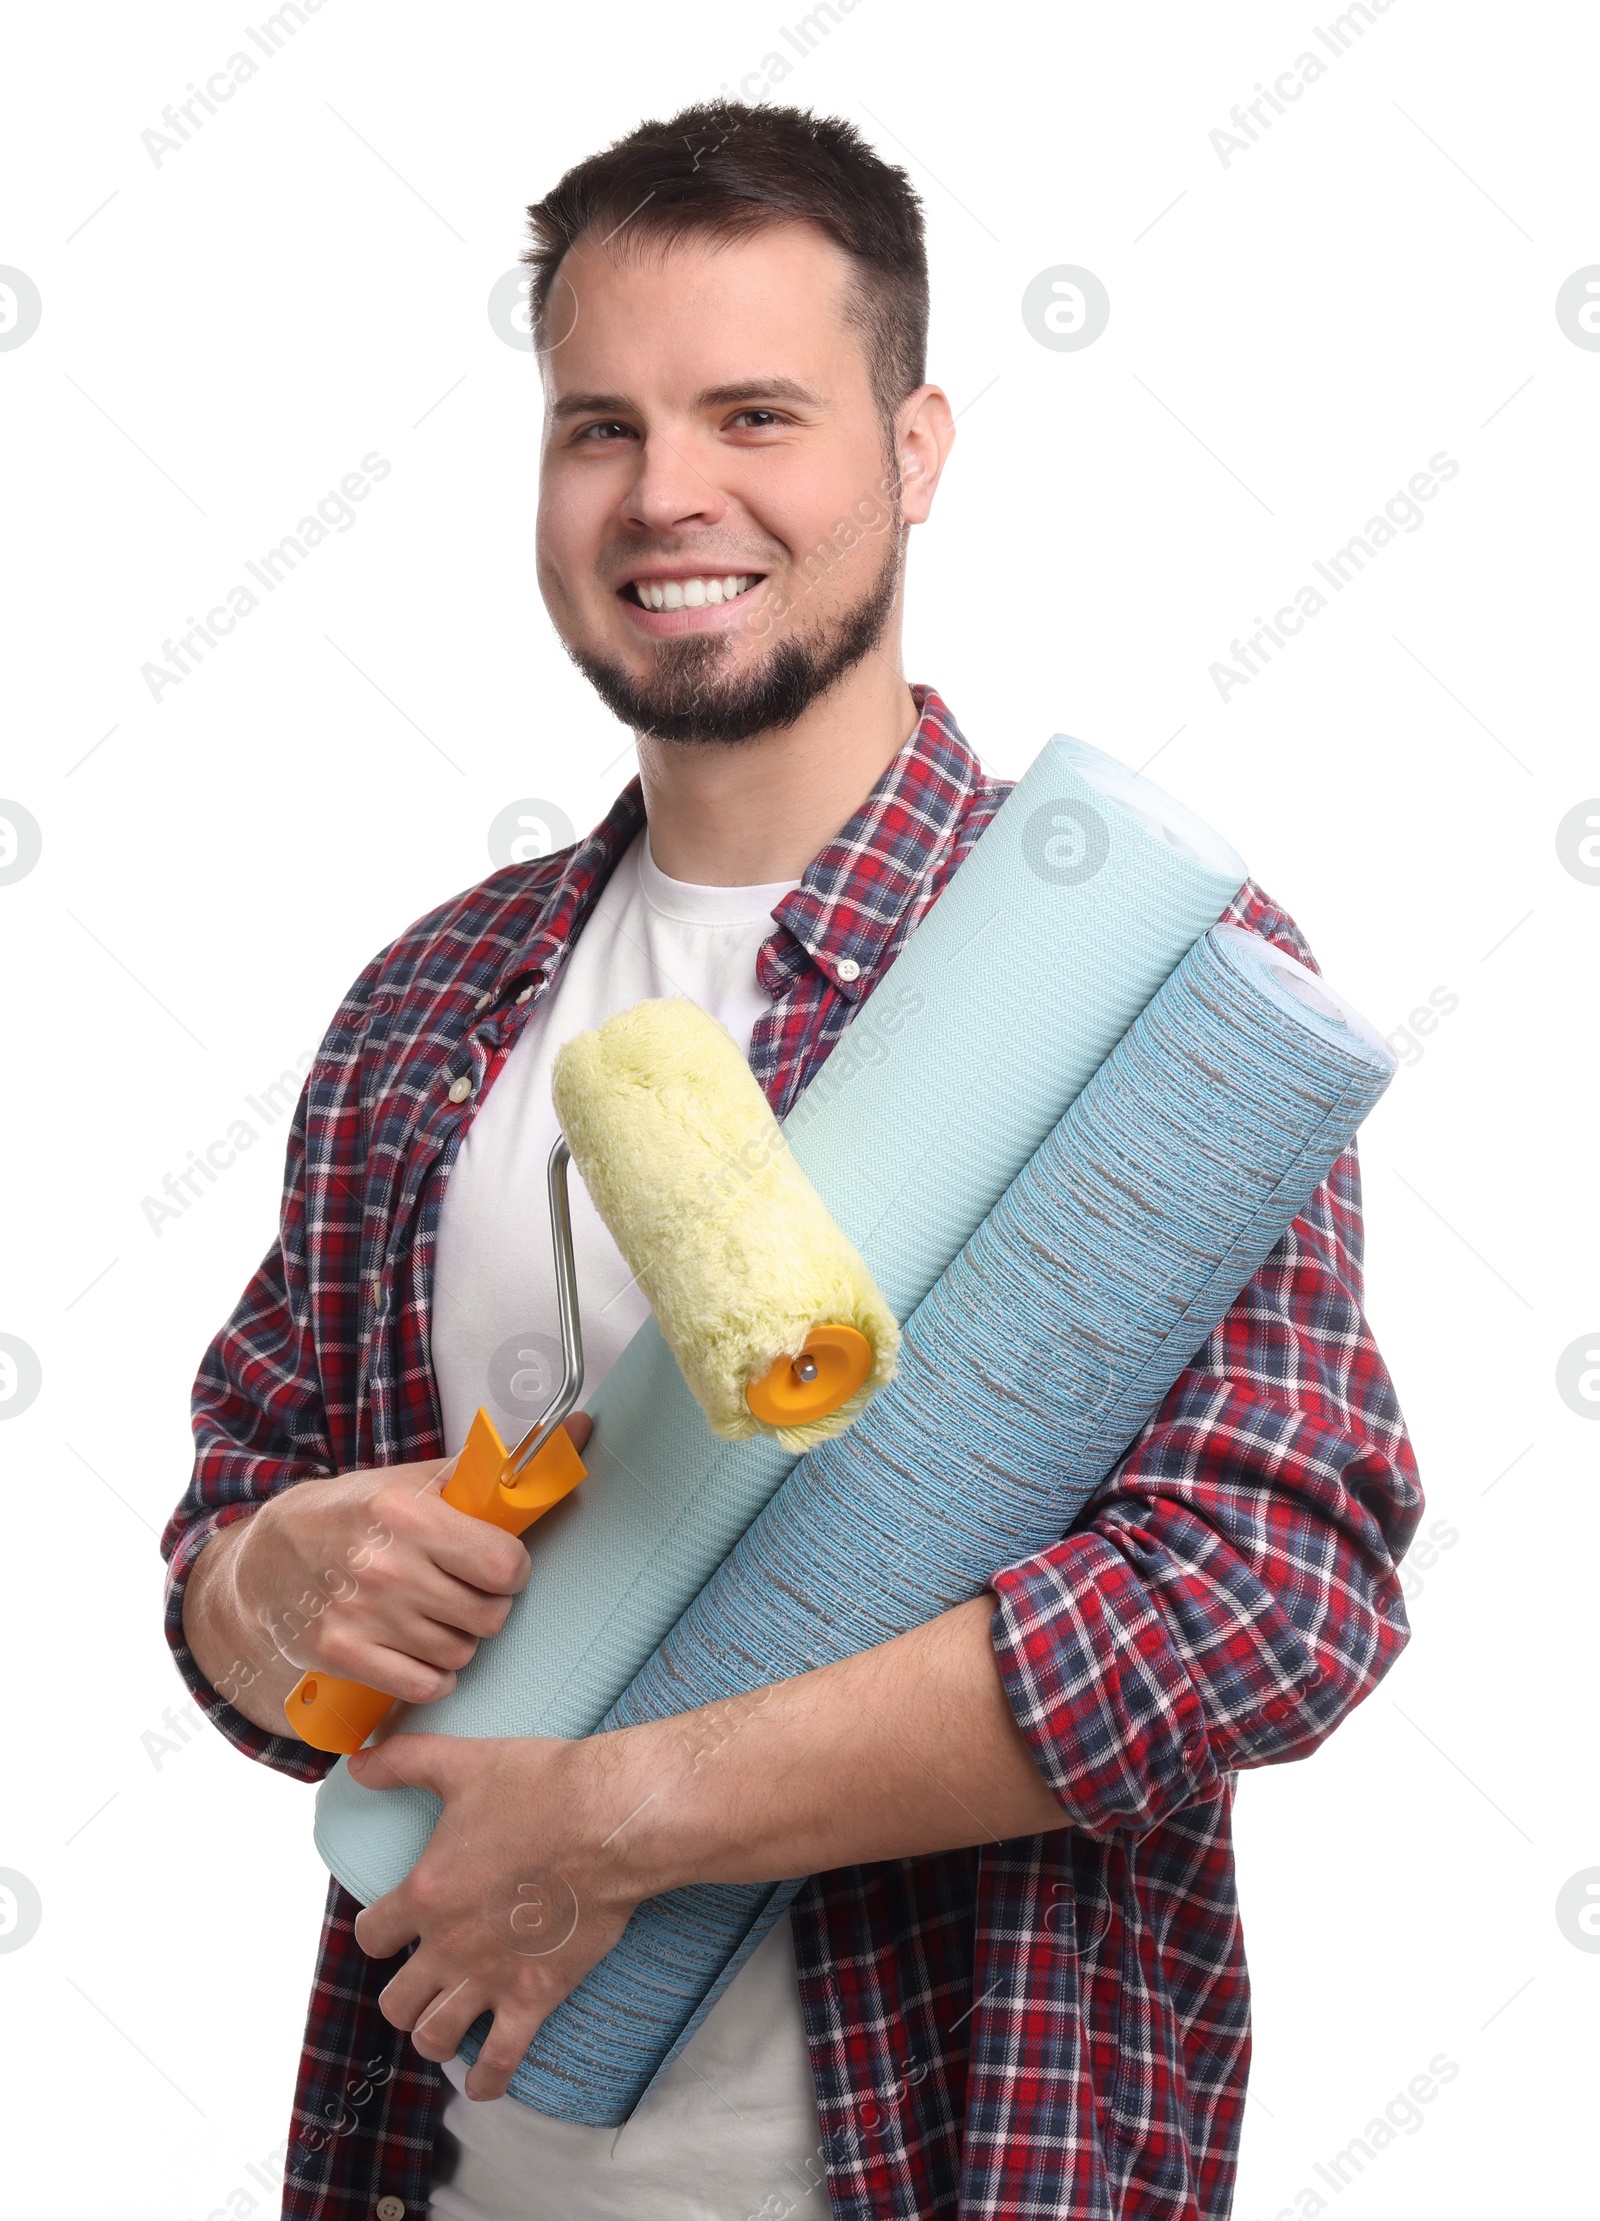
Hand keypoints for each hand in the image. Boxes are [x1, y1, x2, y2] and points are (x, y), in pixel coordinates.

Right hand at [184, 1415, 593, 1731]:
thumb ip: (489, 1471)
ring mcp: (361, 1614)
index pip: (503, 1564)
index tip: (500, 1566)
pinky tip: (419, 1652)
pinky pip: (423, 1686)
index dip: (512, 1569)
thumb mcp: (410, 1482)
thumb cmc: (353, 1515)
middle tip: (466, 1593)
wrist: (265, 1558)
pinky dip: (432, 1677)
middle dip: (487, 1606)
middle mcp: (384, 1565)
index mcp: (406, 1513)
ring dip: (458, 1641)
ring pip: (459, 1653)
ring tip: (436, 1617)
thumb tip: (578, 1429)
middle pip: (487, 1615)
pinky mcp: (342, 1655)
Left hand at [348, 1729, 646, 2099]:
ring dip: (433, 2034)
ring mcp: (489, 1979)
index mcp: (424, 1894)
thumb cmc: (542, 1788)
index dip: (378, 1932)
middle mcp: (447, 1947)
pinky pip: (500, 2061)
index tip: (394, 1927)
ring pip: (434, 2037)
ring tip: (444, 2024)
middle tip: (422, 1978)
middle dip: (403, 1994)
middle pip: (396, 2000)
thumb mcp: (464, 1763)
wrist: (610, 1821)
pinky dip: (487, 2081)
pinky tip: (482, 2083)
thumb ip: (404, 1762)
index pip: (372, 1936)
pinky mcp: (534, 1998)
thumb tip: (357, 1764)